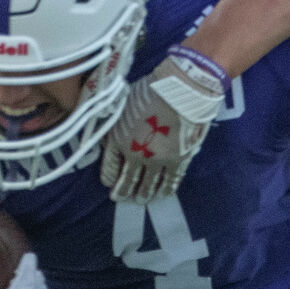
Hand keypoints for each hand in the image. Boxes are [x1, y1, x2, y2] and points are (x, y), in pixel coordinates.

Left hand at [101, 46, 227, 203]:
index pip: (109, 166)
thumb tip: (117, 127)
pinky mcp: (177, 161)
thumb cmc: (152, 88)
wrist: (181, 89)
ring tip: (142, 200)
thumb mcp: (124, 101)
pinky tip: (164, 193)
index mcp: (118, 139)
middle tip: (121, 198)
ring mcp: (156, 161)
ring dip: (144, 193)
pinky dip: (166, 188)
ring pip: (148, 184)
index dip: (109, 177)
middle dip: (123, 191)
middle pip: (127, 180)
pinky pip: (171, 180)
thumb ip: (118, 120)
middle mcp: (134, 155)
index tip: (109, 183)